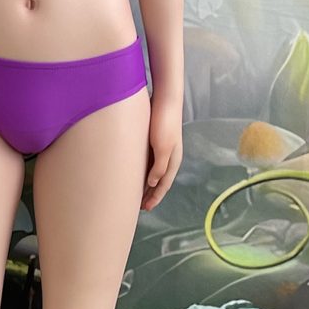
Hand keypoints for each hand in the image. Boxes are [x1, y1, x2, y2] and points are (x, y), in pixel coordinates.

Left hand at [141, 96, 181, 211]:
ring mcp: (162, 149)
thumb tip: (153, 183)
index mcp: (173, 161)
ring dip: (147, 184)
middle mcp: (169, 157)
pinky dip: (143, 171)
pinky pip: (149, 162)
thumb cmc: (164, 123)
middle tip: (139, 206)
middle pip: (159, 181)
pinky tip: (135, 172)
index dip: (155, 198)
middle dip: (151, 194)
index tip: (144, 208)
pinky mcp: (154, 141)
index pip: (163, 185)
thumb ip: (160, 167)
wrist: (165, 100)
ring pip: (153, 172)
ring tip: (136, 193)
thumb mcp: (163, 147)